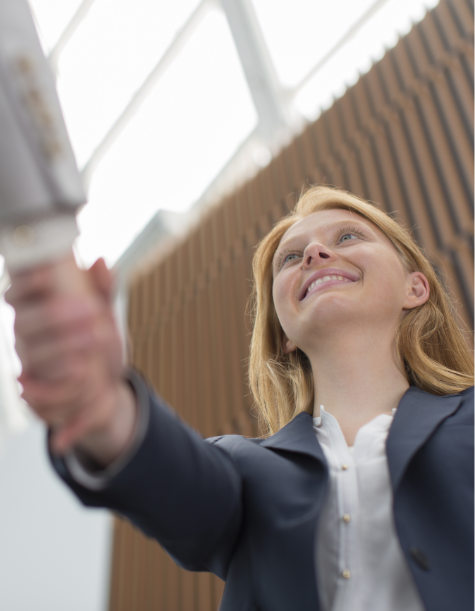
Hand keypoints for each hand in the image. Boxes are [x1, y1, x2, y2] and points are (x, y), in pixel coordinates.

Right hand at [5, 254, 136, 464]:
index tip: (47, 276)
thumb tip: (101, 262)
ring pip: (34, 355)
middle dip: (55, 316)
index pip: (17, 292)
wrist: (107, 387)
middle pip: (25, 323)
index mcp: (36, 309)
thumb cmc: (99, 341)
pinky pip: (39, 392)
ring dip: (65, 346)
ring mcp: (29, 365)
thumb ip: (103, 290)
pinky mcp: (38, 394)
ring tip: (97, 338)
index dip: (26, 282)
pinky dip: (58, 385)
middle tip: (90, 310)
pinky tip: (81, 373)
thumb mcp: (107, 314)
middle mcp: (25, 336)